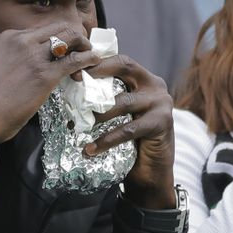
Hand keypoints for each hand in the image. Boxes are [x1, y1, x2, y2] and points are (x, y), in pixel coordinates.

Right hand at [0, 22, 103, 164]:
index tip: (66, 47)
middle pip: (59, 28)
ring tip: (90, 55)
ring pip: (70, 38)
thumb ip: (17, 57)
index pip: (43, 29)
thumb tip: (38, 62)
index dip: (59, 36)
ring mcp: (34, 56)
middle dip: (75, 36)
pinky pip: (74, 60)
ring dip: (84, 45)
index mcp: (9, 36)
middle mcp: (22, 40)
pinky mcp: (45, 75)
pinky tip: (94, 62)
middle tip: (83, 49)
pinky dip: (88, 59)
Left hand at [78, 53, 175, 209]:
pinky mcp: (162, 123)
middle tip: (74, 82)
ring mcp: (161, 103)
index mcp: (143, 78)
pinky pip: (128, 129)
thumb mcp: (118, 114)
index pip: (119, 61)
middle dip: (97, 72)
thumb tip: (70, 89)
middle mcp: (155, 85)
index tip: (73, 70)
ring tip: (76, 125)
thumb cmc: (129, 140)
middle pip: (124, 67)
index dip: (96, 63)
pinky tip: (90, 149)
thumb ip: (105, 98)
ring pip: (123, 102)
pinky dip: (107, 139)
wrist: (150, 171)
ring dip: (97, 114)